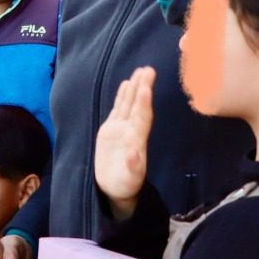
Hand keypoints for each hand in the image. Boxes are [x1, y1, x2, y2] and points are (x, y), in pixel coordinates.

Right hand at [95, 66, 154, 217]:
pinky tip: (126, 84)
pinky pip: (119, 109)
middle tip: (148, 70)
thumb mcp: (129, 178)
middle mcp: (131, 131)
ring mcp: (121, 129)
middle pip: (138, 106)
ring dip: (135, 87)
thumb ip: (132, 165)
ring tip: (140, 71)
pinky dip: (123, 96)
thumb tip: (133, 153)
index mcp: (136, 140)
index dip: (143, 102)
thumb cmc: (125, 185)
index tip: (146, 87)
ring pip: (129, 104)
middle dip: (142, 88)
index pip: (141, 117)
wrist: (116, 189)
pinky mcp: (111, 130)